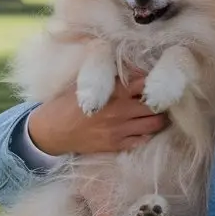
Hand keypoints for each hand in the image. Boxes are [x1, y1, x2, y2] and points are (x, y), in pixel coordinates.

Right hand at [27, 73, 169, 156]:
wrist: (53, 131)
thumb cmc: (67, 104)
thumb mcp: (87, 84)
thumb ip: (111, 79)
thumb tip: (133, 70)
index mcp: (113, 93)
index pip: (144, 84)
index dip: (152, 82)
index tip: (156, 81)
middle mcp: (120, 112)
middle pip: (154, 106)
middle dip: (160, 101)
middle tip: (161, 98)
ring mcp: (119, 130)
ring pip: (153, 125)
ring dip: (158, 118)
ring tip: (157, 113)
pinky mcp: (116, 145)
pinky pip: (142, 140)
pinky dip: (147, 133)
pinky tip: (144, 128)